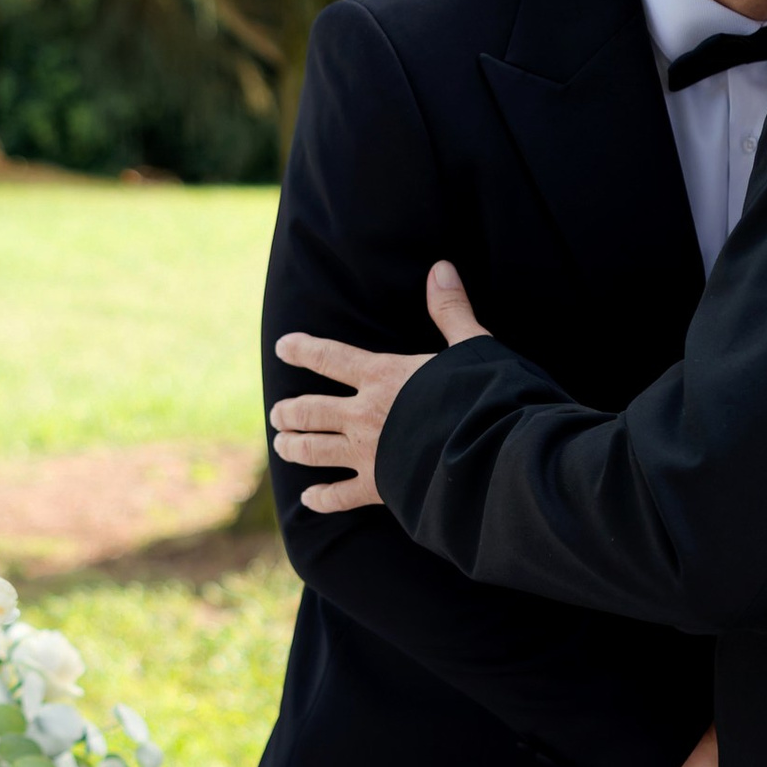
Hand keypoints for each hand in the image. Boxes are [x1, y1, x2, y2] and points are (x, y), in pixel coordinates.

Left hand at [271, 263, 489, 514]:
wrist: (489, 454)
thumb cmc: (483, 397)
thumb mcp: (471, 346)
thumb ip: (451, 310)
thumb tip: (441, 267)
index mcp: (383, 377)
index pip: (330, 358)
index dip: (303, 349)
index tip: (282, 346)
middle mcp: (364, 415)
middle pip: (310, 411)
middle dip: (289, 411)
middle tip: (278, 413)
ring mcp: (368, 454)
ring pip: (313, 451)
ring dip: (293, 447)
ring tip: (281, 445)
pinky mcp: (379, 489)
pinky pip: (340, 497)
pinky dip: (321, 498)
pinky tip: (310, 498)